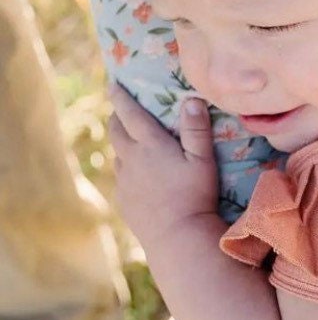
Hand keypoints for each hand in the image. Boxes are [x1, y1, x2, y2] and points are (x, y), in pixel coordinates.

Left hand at [109, 86, 217, 246]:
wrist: (177, 236)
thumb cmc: (195, 194)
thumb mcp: (203, 159)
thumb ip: (197, 129)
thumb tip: (191, 99)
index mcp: (150, 145)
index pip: (130, 113)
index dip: (121, 97)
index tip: (113, 83)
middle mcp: (131, 159)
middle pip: (117, 131)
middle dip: (118, 116)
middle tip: (122, 109)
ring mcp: (124, 181)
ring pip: (117, 154)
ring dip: (122, 142)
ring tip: (131, 140)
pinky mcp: (124, 200)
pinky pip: (121, 177)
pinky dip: (126, 167)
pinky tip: (137, 173)